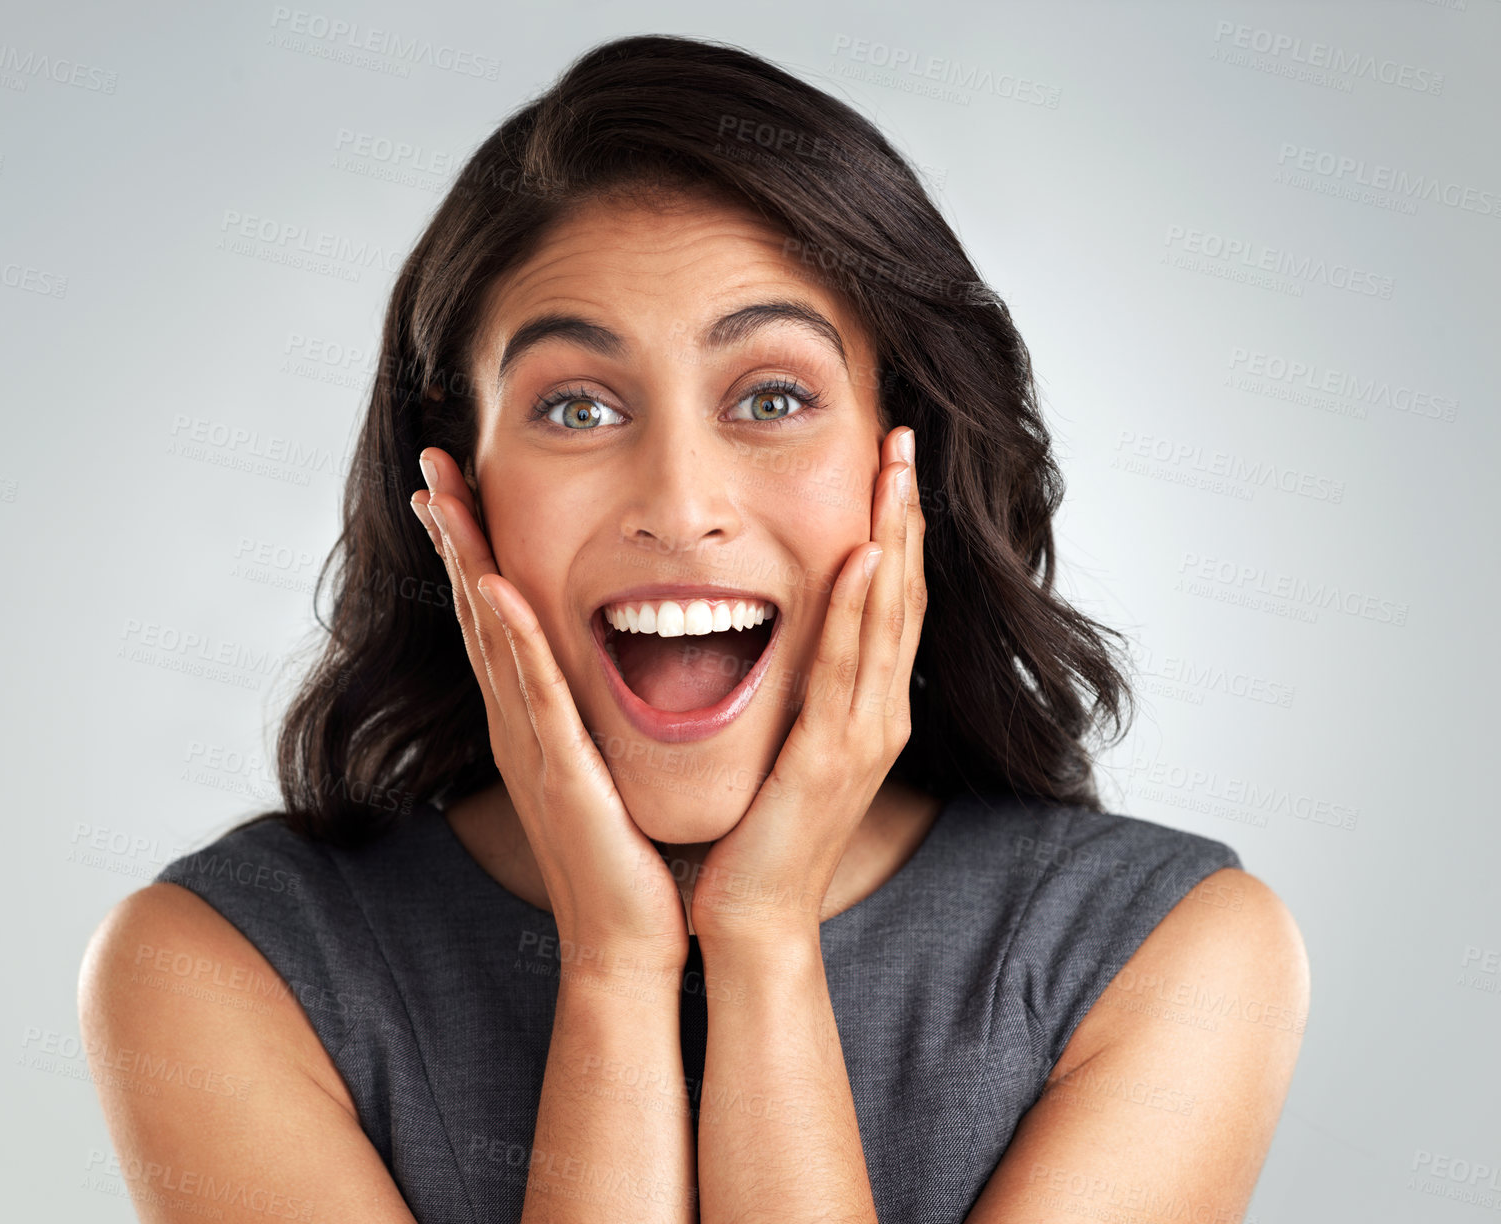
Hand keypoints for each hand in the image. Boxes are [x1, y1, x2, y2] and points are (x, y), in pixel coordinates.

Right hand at [410, 448, 690, 977]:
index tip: (458, 488)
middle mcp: (519, 727)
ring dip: (468, 566)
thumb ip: (593, 717)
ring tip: (448, 500)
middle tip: (434, 466)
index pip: (496, 618)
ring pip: (493, 641)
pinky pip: (535, 697)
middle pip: (477, 613)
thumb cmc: (626, 859)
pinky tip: (497, 591)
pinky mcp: (561, 776)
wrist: (628, 942)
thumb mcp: (604, 768)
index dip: (472, 550)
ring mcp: (533, 749)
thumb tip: (610, 663)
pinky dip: (513, 642)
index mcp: (533, 722)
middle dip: (455, 537)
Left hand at [688, 425, 926, 951]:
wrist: (751, 916)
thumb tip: (780, 631)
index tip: (888, 465)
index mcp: (865, 709)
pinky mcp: (830, 760)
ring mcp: (863, 737)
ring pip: (886, 620)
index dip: (895, 529)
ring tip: (893, 472)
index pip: (888, 601)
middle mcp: (878, 715)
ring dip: (892, 539)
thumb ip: (794, 688)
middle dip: (903, 513)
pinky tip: (864, 558)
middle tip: (901, 440)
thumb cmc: (758, 833)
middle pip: (901, 595)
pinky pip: (846, 671)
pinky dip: (858, 611)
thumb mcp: (783, 742)